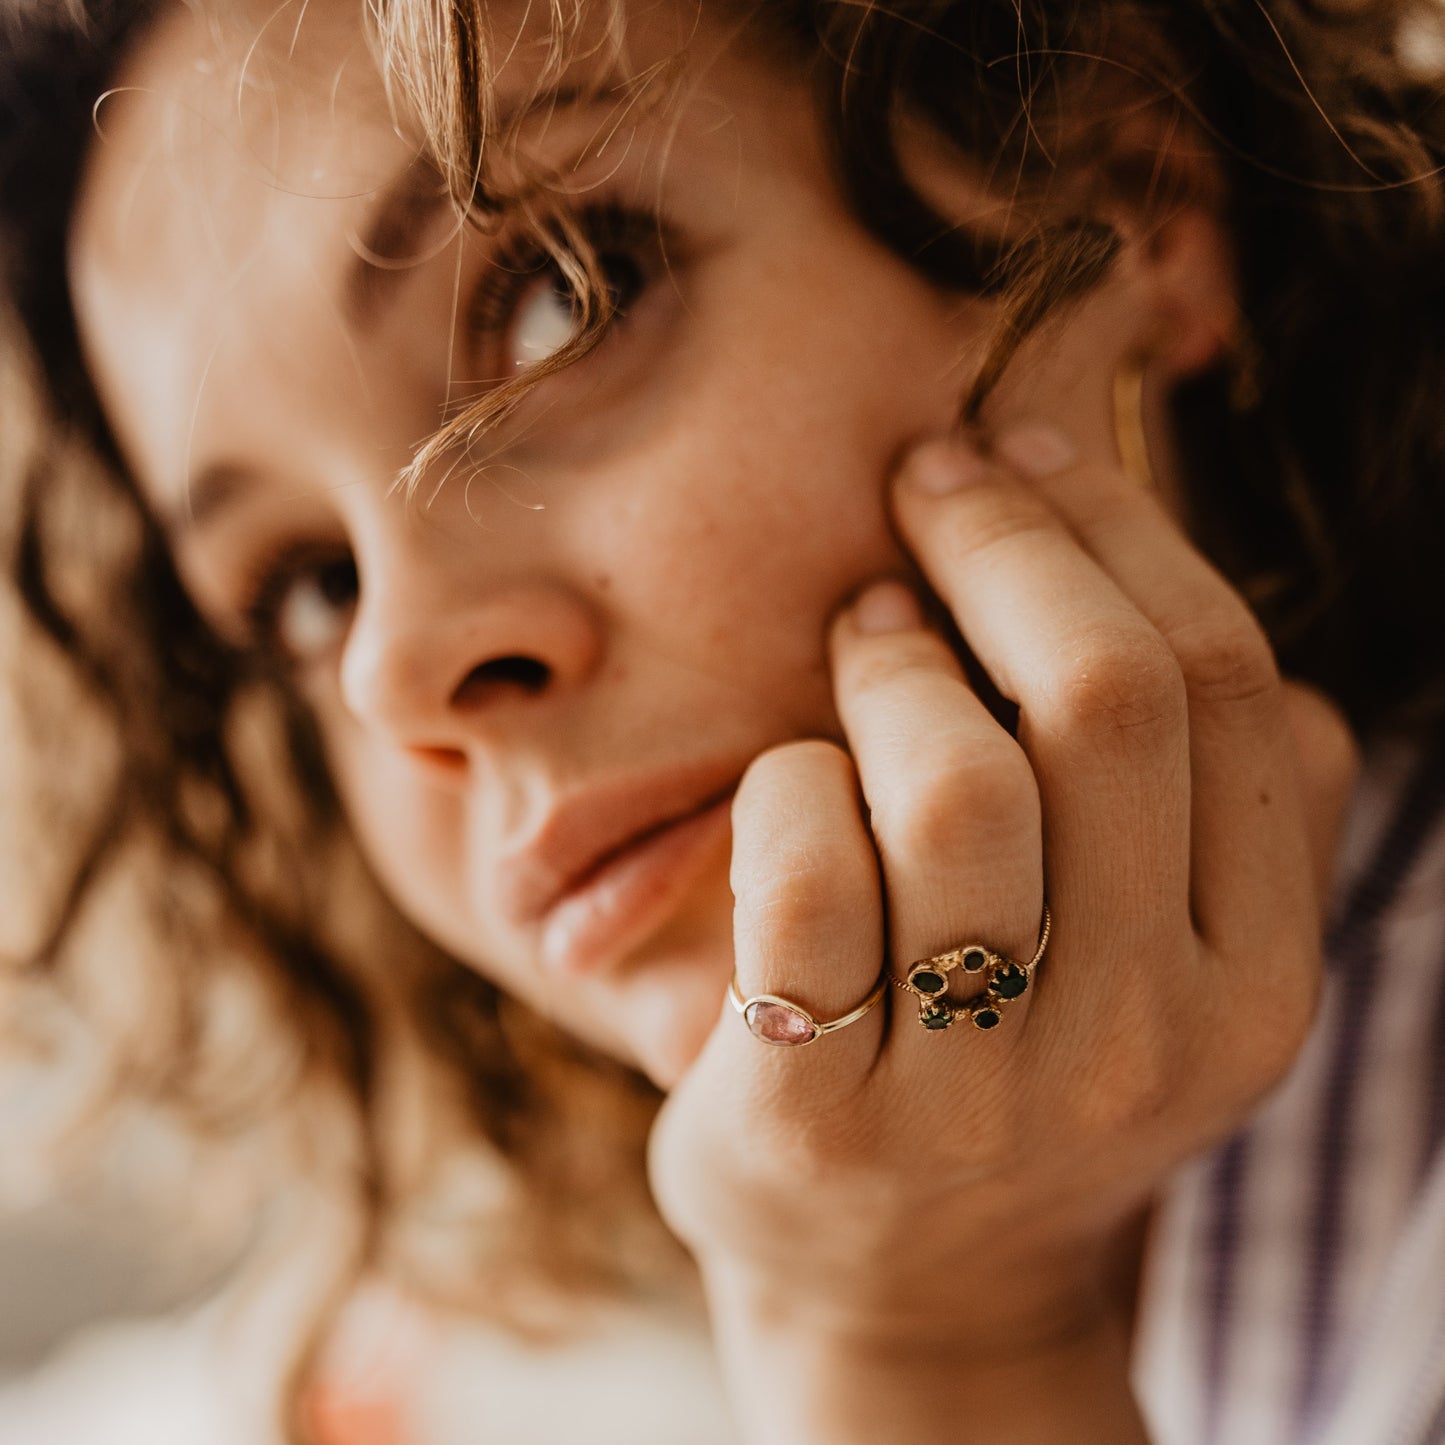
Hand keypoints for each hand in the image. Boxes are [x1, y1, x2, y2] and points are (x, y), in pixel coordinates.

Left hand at [649, 423, 1356, 1438]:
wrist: (906, 1287)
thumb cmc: (1022, 1066)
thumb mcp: (1164, 962)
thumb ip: (1223, 810)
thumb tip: (1194, 616)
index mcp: (1255, 976)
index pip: (1224, 687)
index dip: (1118, 532)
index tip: (1028, 454)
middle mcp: (1147, 1037)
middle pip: (1107, 704)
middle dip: (1005, 544)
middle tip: (928, 481)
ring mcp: (983, 1089)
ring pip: (957, 787)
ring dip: (892, 663)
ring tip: (862, 627)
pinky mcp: (820, 1115)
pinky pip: (808, 879)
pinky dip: (789, 782)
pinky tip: (790, 774)